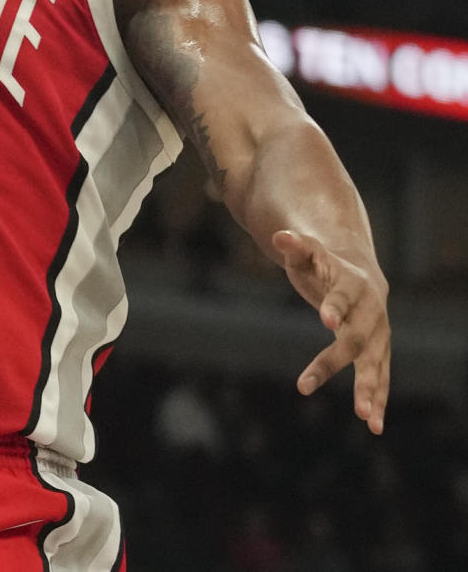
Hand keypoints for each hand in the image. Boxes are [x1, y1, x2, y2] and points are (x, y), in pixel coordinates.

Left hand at [273, 229, 389, 434]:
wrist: (359, 272)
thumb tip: (280, 236)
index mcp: (352, 283)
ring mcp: (378, 333)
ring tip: (365, 419)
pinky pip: (381, 377)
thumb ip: (295, 245)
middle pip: (356, 337)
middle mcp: (371, 310)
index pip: (342, 295)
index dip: (335, 305)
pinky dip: (379, 400)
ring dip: (371, 390)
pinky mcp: (379, 351)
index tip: (326, 320)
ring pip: (375, 363)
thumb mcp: (306, 252)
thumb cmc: (323, 262)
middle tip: (312, 383)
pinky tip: (374, 426)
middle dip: (339, 361)